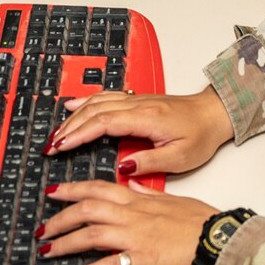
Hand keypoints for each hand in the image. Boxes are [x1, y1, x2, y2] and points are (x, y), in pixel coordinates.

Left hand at [38, 180, 215, 264]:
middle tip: (43, 227)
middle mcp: (133, 215)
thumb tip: (133, 184)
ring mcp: (134, 237)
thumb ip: (150, 193)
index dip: (73, 189)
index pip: (99, 188)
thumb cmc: (202, 223)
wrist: (218, 241)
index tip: (54, 192)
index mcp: (140, 200)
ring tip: (47, 250)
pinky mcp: (139, 260)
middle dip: (60, 217)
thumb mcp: (176, 200)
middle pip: (87, 209)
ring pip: (89, 234)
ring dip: (64, 242)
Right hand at [49, 88, 231, 176]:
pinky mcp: (138, 101)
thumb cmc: (201, 136)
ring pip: (98, 102)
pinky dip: (86, 100)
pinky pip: (106, 97)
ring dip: (75, 116)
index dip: (78, 135)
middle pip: (94, 111)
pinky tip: (74, 104)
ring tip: (57, 132)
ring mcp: (137, 100)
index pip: (103, 123)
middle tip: (50, 146)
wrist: (214, 113)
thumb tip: (121, 168)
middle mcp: (138, 105)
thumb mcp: (180, 158)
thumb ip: (149, 162)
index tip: (60, 147)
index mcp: (146, 118)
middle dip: (69, 128)